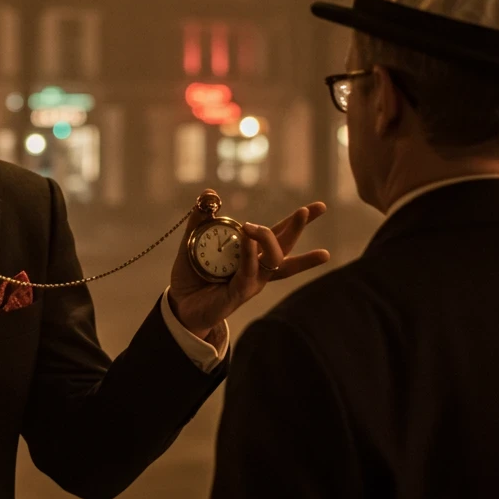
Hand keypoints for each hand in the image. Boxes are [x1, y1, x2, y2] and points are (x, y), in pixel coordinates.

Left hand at [168, 190, 330, 338]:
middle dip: (298, 228)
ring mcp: (252, 281)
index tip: (319, 207)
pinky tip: (247, 237)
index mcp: (251, 255)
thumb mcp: (193, 242)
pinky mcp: (240, 293)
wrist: (179, 305)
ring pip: (273, 260)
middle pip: (284, 247)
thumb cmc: (192, 276)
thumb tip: (210, 192)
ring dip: (270, 239)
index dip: (296, 222)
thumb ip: (201, 219)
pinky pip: (249, 271)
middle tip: (308, 210)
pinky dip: (249, 252)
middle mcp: (257, 268)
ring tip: (258, 227)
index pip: (278, 235)